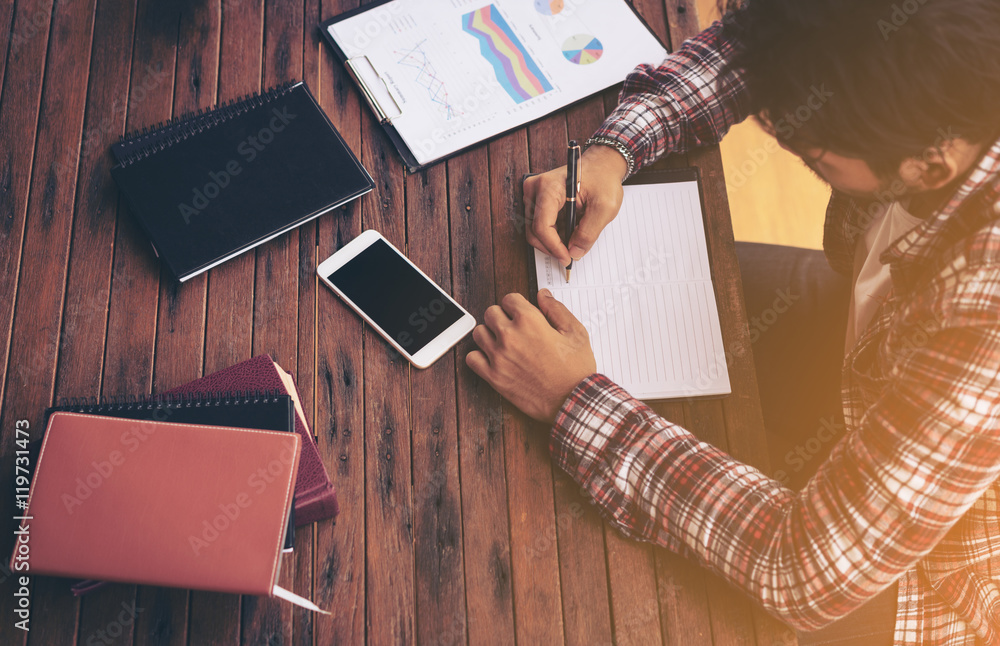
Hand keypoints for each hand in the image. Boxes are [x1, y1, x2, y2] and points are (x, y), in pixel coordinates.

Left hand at [466, 290, 596, 422]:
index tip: (521, 313)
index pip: (509, 299)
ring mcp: (499, 357)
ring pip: (479, 333)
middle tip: (513, 327)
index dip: (517, 305)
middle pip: (491, 313)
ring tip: (503, 343)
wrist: (573, 401)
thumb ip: (556, 309)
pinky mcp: (494, 377)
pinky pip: (472, 359)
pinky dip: (479, 357)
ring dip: (489, 334)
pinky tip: (493, 359)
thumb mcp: (576, 332)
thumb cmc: (576, 369)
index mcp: (529, 321)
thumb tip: (543, 295)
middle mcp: (510, 336)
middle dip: (502, 317)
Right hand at [523, 144, 627, 266]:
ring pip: (535, 231)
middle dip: (552, 247)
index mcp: (549, 187)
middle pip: (534, 231)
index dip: (554, 247)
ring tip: (573, 239)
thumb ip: (589, 232)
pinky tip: (569, 231)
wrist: (601, 166)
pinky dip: (554, 234)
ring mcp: (534, 194)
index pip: (542, 226)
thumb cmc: (603, 179)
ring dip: (553, 241)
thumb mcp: (604, 207)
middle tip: (570, 255)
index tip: (567, 258)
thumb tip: (575, 252)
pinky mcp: (537, 200)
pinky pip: (539, 225)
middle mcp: (535, 189)